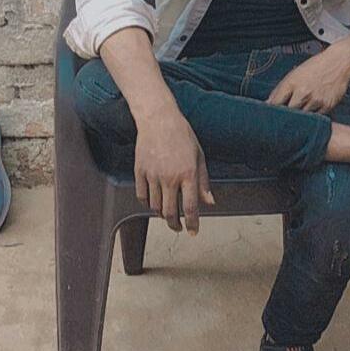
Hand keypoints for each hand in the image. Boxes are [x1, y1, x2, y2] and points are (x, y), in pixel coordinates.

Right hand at [134, 108, 214, 234]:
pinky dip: (147, 203)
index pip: (191, 207)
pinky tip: (154, 201)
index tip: (192, 232)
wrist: (159, 119)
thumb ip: (203, 181)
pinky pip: (142, 196)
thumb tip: (209, 202)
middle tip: (178, 227)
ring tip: (167, 213)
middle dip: (175, 224)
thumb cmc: (182, 134)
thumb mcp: (199, 156)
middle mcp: (170, 177)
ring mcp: (153, 175)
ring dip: (162, 214)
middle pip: (170, 212)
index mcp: (188, 173)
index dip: (192, 223)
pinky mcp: (140, 171)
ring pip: (155, 206)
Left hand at [265, 41, 349, 114]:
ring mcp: (316, 100)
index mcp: (292, 82)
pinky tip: (313, 108)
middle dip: (286, 115)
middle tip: (285, 117)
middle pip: (289, 113)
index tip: (271, 115)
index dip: (272, 111)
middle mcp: (303, 92)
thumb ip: (281, 89)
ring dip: (300, 116)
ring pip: (303, 117)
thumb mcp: (295, 73)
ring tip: (302, 111)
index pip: (276, 103)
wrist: (338, 63)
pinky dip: (313, 115)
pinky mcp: (327, 106)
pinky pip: (316, 117)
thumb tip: (269, 102)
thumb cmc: (315, 66)